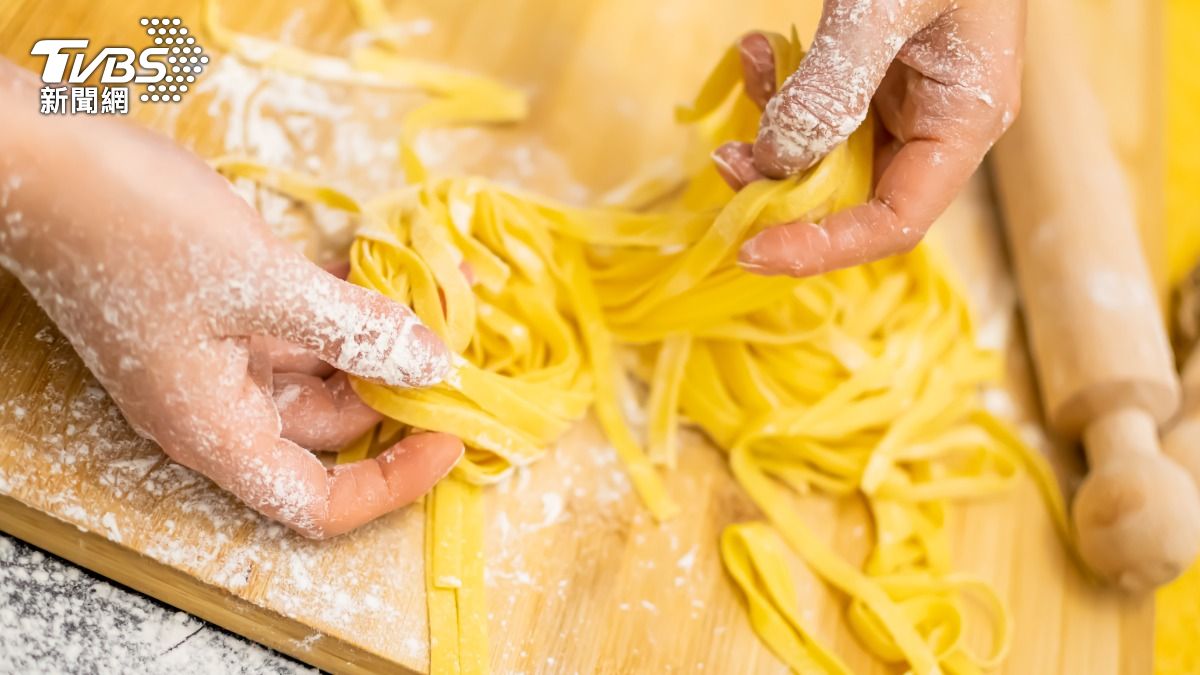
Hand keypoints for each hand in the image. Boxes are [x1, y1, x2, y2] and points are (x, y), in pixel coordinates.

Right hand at [0, 58, 461, 538]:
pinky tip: (384, 269)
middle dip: (395, 391)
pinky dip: (342, 304)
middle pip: (326, 431)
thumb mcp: (261, 284)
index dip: (390, 483)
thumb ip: (352, 330)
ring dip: (376, 338)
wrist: (36, 155)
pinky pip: (298, 324)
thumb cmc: (133, 226)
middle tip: (457, 341)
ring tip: (437, 293)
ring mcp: (215, 356)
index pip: (315, 502)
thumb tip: (432, 366)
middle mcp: (216, 404)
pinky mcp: (218, 309)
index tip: (449, 438)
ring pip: (318, 370)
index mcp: (214, 428)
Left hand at [713, 0, 1022, 276]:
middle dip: (782, 185)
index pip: (894, 222)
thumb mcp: (884, 6)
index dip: (822, 248)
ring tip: (747, 68)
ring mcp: (903, 97)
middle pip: (851, 194)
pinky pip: (818, 105)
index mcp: (964, 121)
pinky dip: (780, 86)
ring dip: (773, 129)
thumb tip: (777, 162)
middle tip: (724, 162)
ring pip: (824, 151)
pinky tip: (755, 48)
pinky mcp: (871, 71)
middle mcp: (936, 122)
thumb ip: (833, 87)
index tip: (750, 250)